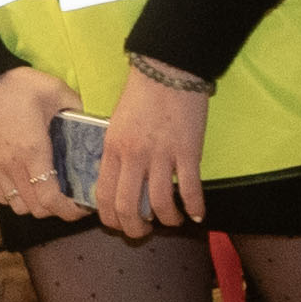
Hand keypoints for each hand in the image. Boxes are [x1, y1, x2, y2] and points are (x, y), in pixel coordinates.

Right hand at [0, 67, 90, 217]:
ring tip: (47, 193)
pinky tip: (27, 185)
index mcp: (34, 150)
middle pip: (36, 208)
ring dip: (35, 205)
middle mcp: (13, 166)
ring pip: (18, 207)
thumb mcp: (54, 90)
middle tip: (69, 199)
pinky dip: (17, 198)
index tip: (81, 207)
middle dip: (56, 210)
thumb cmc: (17, 85)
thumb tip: (89, 123)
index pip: (50, 198)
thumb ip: (76, 108)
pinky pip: (1, 197)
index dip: (68, 211)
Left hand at [94, 73, 211, 241]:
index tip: (119, 224)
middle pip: (128, 206)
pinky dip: (194, 207)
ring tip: (172, 221)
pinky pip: (190, 188)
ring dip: (166, 220)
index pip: (104, 195)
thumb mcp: (117, 125)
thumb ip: (116, 153)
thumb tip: (119, 182)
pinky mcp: (188, 151)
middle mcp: (133, 156)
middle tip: (144, 232)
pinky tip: (196, 214)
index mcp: (112, 149)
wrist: (168, 70)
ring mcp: (161, 155)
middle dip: (135, 228)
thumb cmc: (142, 95)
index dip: (111, 218)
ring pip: (159, 203)